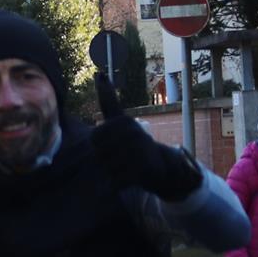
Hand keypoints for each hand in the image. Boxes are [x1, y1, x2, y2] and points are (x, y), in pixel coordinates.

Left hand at [91, 73, 201, 199]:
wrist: (162, 166)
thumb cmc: (135, 142)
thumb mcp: (121, 120)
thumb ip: (109, 100)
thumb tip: (99, 73)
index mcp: (125, 122)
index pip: (95, 138)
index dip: (99, 146)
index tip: (114, 145)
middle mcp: (133, 133)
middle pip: (99, 154)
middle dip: (106, 161)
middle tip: (122, 159)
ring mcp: (139, 150)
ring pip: (107, 169)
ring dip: (113, 173)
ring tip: (127, 167)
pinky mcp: (144, 169)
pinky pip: (116, 181)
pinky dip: (117, 184)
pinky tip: (128, 178)